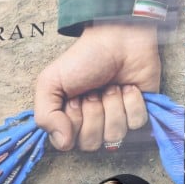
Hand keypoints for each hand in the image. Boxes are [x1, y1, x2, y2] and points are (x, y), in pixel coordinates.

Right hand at [34, 21, 160, 150]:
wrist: (118, 39)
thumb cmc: (84, 59)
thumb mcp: (51, 82)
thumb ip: (45, 116)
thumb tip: (63, 143)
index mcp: (69, 120)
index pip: (69, 143)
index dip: (73, 121)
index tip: (74, 98)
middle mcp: (93, 125)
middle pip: (92, 143)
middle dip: (94, 112)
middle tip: (94, 91)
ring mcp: (117, 121)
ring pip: (115, 135)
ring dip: (113, 105)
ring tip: (112, 87)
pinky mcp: (139, 114)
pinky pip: (136, 123)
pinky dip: (132, 101)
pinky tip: (128, 87)